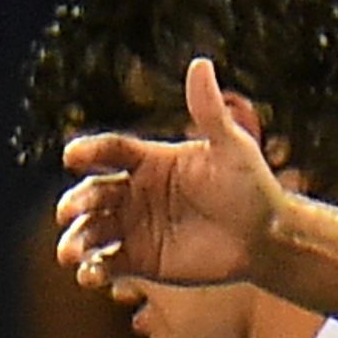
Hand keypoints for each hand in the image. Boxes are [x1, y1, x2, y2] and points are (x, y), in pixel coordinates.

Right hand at [55, 58, 287, 288]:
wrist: (267, 236)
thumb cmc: (251, 186)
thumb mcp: (231, 147)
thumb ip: (209, 111)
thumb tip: (200, 62)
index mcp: (149, 160)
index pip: (110, 151)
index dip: (90, 152)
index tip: (73, 156)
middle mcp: (134, 192)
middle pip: (93, 192)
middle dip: (77, 202)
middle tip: (71, 211)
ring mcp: (133, 226)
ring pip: (91, 230)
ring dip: (76, 240)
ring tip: (72, 253)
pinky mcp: (139, 260)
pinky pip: (106, 263)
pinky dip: (93, 269)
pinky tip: (91, 275)